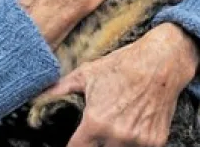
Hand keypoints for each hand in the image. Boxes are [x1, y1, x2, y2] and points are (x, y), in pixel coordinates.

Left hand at [35, 23, 199, 146]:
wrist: (163, 61)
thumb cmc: (124, 65)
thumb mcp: (87, 74)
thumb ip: (60, 89)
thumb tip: (36, 96)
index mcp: (96, 123)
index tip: (75, 142)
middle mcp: (117, 136)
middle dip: (95, 144)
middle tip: (100, 129)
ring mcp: (138, 141)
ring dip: (114, 144)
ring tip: (116, 125)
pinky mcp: (156, 142)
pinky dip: (135, 143)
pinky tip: (133, 127)